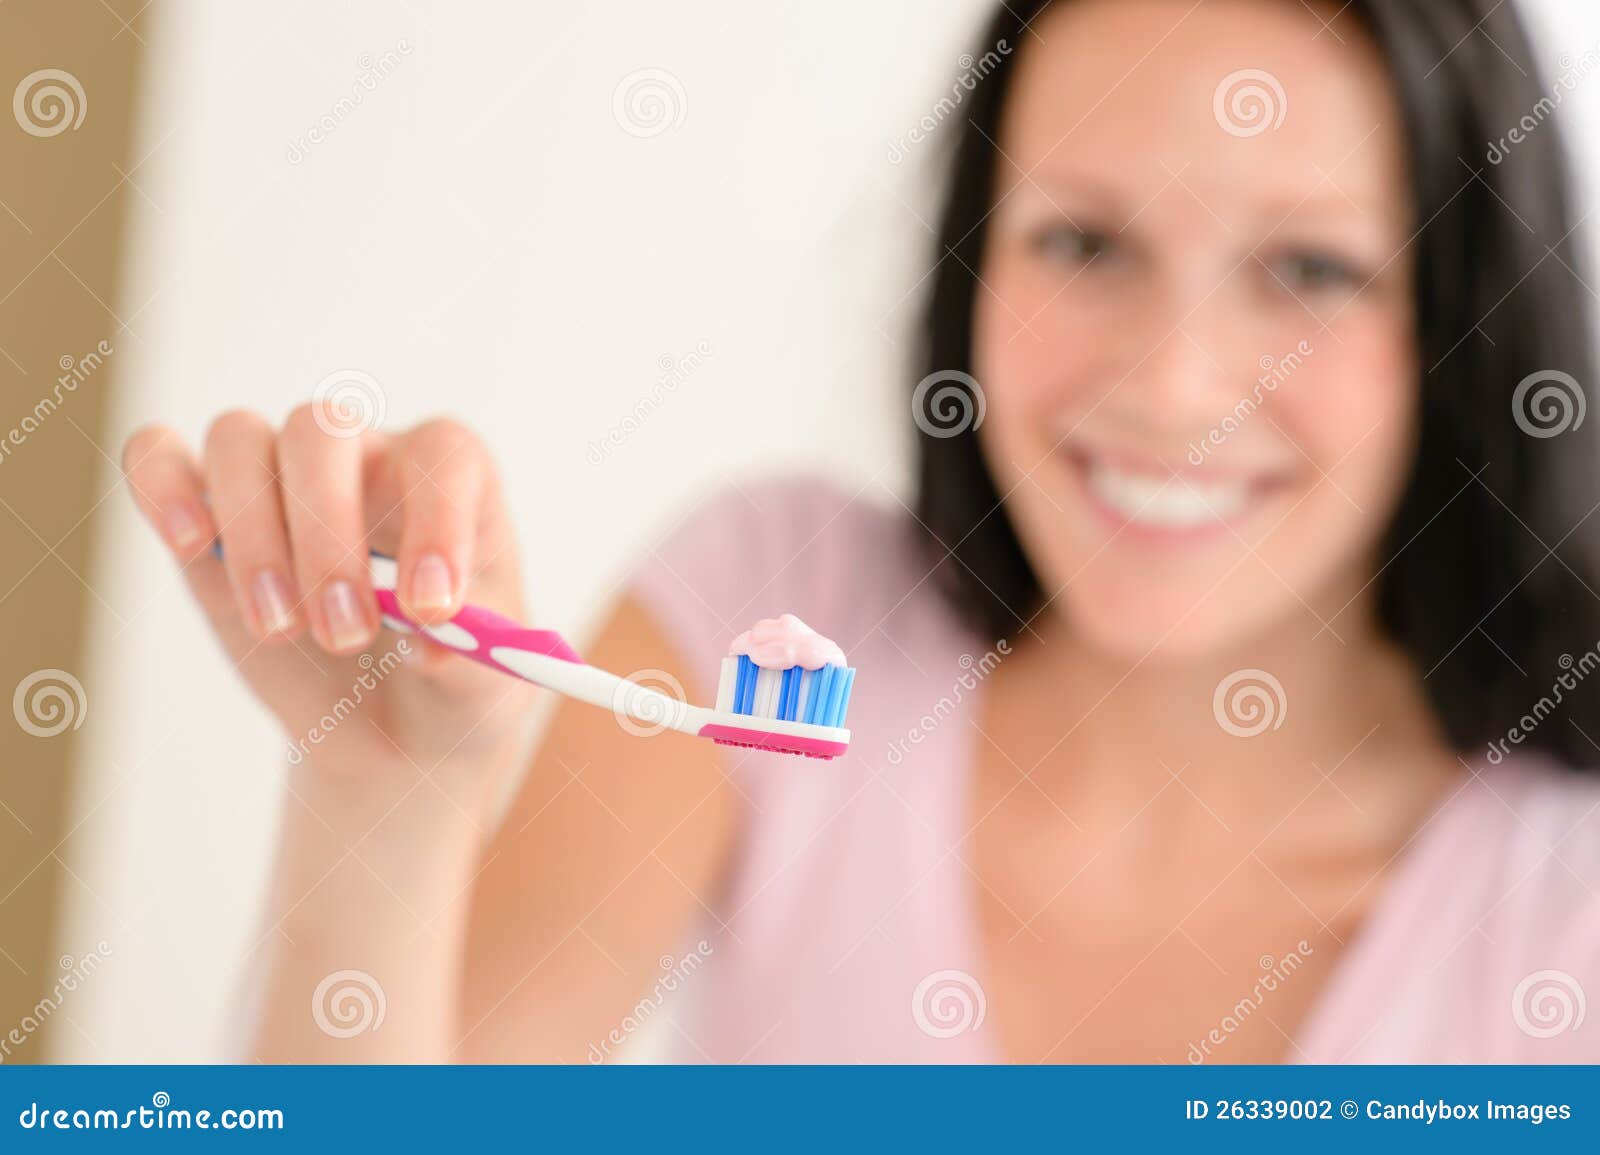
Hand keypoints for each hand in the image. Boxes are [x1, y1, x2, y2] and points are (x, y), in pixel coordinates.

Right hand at [122, 406, 534, 791]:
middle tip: (346, 634)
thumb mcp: (483, 687)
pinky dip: (162, 485)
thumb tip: (430, 641)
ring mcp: (282, 479)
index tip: (431, 609)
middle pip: (323, 431)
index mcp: (452, 482)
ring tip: (281, 629)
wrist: (396, 724)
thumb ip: (467, 662)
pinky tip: (191, 544)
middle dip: (326, 537)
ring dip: (253, 534)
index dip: (438, 520)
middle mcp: (365, 459)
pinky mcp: (210, 517)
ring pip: (240, 438)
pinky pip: (161, 456)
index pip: (445, 456)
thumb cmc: (452, 681)